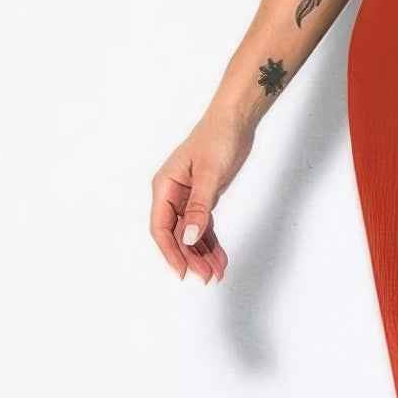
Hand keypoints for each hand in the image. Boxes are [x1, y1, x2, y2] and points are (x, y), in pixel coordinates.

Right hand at [149, 109, 253, 283]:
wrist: (235, 121)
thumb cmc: (218, 139)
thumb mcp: (209, 174)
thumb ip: (199, 207)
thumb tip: (188, 237)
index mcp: (165, 187)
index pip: (161, 227)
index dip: (170, 251)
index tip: (182, 271)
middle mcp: (172, 194)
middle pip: (177, 234)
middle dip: (191, 257)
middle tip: (206, 277)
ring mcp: (187, 197)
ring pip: (191, 233)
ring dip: (202, 253)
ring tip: (216, 273)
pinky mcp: (203, 198)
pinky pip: (203, 226)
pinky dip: (211, 242)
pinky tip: (219, 259)